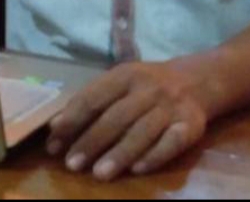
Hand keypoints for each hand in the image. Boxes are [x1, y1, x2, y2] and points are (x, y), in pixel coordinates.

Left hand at [46, 62, 207, 181]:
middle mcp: (148, 88)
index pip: (94, 97)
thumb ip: (92, 100)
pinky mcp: (190, 124)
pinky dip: (155, 155)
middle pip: (116, 117)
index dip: (73, 120)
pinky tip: (138, 170)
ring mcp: (170, 107)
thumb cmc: (146, 85)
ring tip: (99, 174)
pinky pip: (172, 142)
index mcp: (125, 75)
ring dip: (119, 153)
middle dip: (92, 141)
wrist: (196, 80)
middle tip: (72, 164)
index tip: (54, 142)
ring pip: (142, 131)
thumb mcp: (120, 82)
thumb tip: (56, 127)